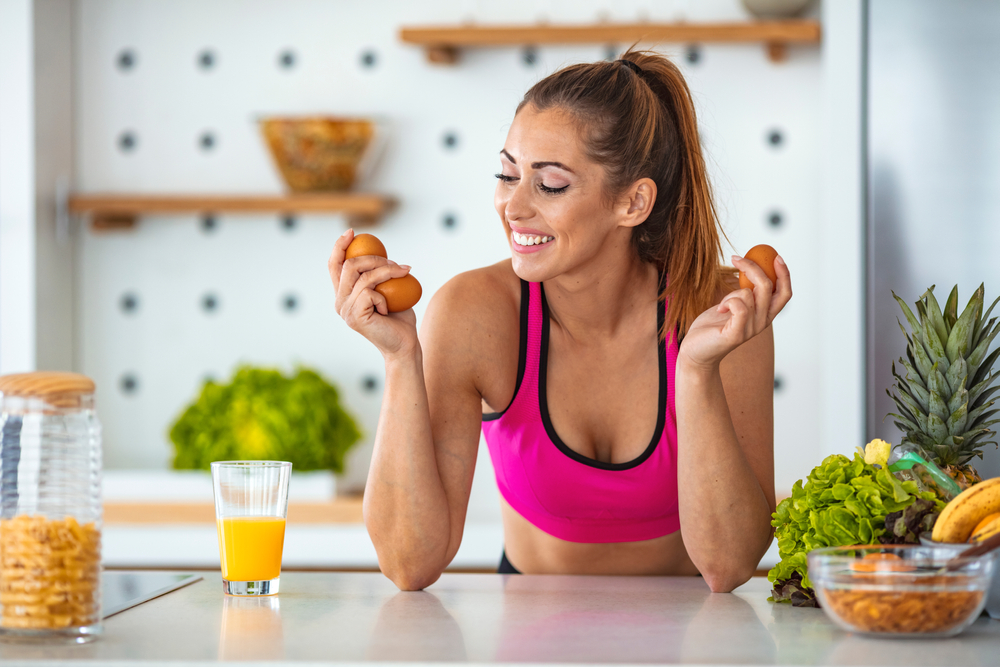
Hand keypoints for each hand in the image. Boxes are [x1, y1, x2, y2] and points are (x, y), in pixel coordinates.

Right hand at [328, 229, 418, 357]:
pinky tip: (389, 309)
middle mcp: (339, 302)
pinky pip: (370, 292)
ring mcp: (345, 310)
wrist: (405, 344)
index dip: (340, 246)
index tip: (352, 231)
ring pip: (363, 277)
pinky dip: (385, 296)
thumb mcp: (389, 289)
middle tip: (395, 261)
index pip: (334, 265)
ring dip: (387, 271)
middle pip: (349, 266)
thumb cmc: (400, 318)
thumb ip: (379, 274)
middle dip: (374, 258)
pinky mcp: (355, 317)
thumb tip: (378, 250)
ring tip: (404, 273)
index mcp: (343, 294)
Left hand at [678, 254, 791, 370]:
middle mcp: (762, 322)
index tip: (776, 256)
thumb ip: (745, 292)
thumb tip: (749, 266)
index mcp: (765, 314)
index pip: (784, 292)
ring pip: (749, 294)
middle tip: (735, 258)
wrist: (697, 351)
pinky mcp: (737, 334)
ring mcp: (751, 329)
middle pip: (768, 287)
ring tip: (722, 303)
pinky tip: (719, 310)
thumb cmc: (713, 325)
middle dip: (753, 267)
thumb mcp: (733, 304)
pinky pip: (740, 306)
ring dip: (731, 292)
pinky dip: (727, 301)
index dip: (784, 274)